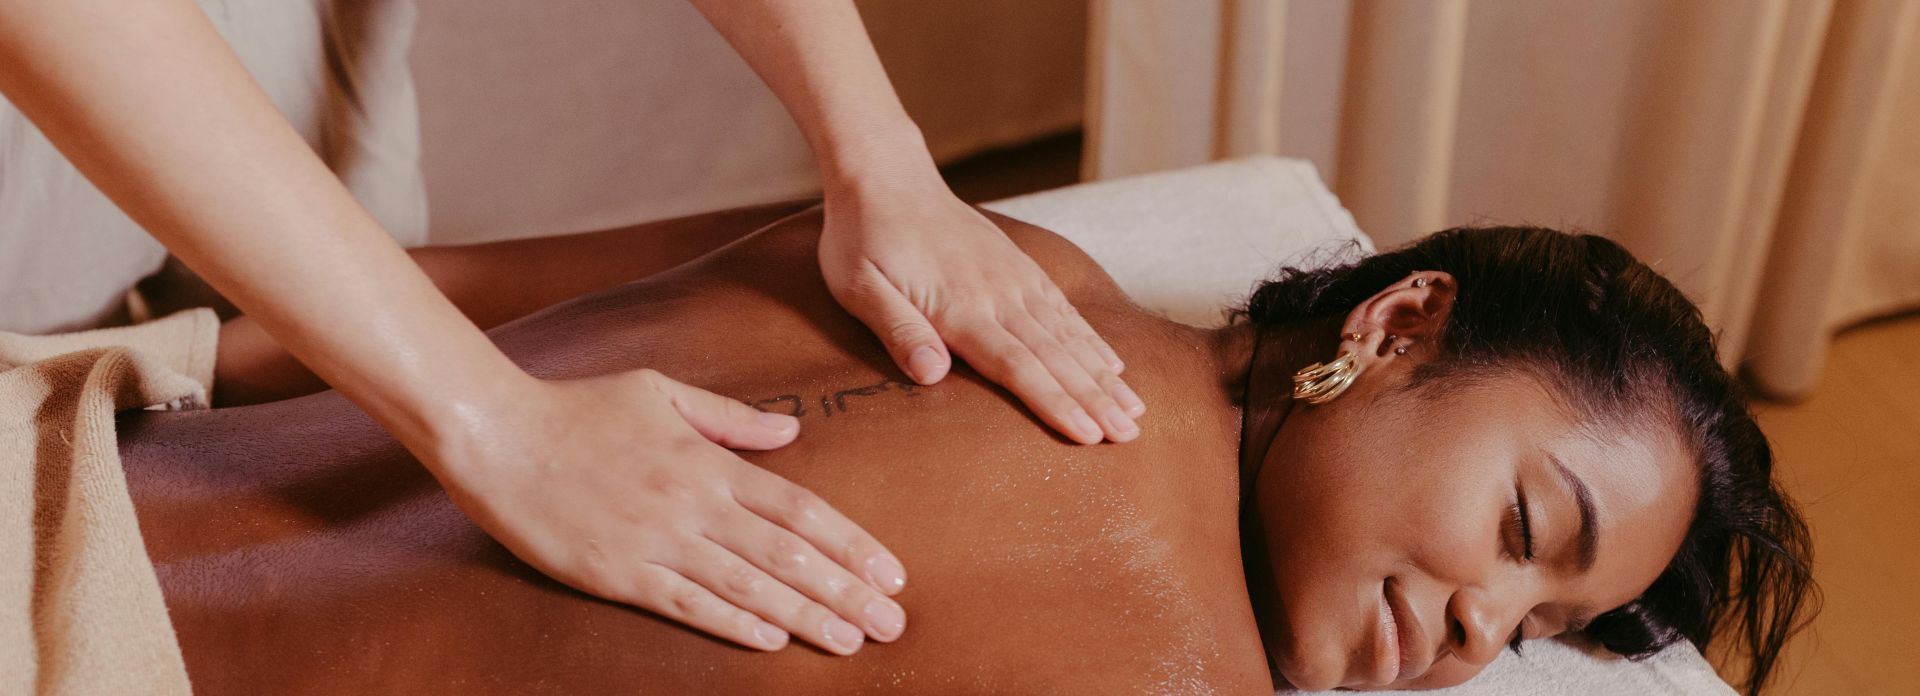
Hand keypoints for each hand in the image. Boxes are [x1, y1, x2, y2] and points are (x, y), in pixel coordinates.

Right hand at [433, 369, 907, 654]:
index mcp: (708, 462)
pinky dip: (732, 622)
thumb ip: (729, 417)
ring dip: (803, 615)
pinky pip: (685, 603)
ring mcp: (655, 541)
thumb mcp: (661, 392)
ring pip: (746, 584)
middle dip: (844, 590)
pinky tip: (771, 640)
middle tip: (891, 623)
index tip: (889, 570)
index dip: (849, 542)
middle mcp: (692, 504)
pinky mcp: (617, 573)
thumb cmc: (580, 408)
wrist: (497, 434)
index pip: (798, 507)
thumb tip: (790, 432)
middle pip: (786, 553)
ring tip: (849, 640)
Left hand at [818, 175, 1145, 443]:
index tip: (1089, 435)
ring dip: (1102, 376)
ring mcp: (1013, 279)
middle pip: (1055, 357)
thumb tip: (932, 375)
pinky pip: (1063, 309)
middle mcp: (998, 294)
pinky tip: (1112, 364)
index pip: (1017, 365)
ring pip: (1068, 336)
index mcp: (959, 307)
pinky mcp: (1018, 268)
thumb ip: (898, 330)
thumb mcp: (859, 287)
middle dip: (1095, 400)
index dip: (1055, 403)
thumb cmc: (863, 238)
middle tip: (1130, 435)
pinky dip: (1091, 339)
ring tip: (1135, 409)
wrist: (885, 176)